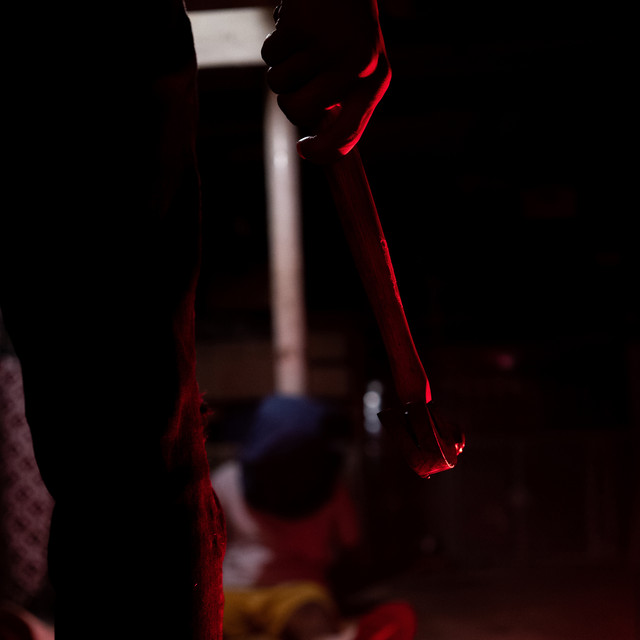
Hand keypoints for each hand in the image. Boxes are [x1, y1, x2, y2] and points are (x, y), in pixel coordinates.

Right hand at [261, 0, 390, 163]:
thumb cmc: (346, 27)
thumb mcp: (357, 65)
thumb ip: (342, 102)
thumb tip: (317, 138)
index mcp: (373, 81)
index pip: (348, 134)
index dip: (323, 151)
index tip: (305, 150)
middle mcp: (355, 67)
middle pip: (299, 112)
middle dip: (288, 99)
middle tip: (299, 78)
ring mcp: (327, 47)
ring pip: (278, 85)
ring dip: (280, 68)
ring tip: (301, 45)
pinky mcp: (300, 27)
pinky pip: (269, 57)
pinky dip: (273, 45)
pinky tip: (293, 26)